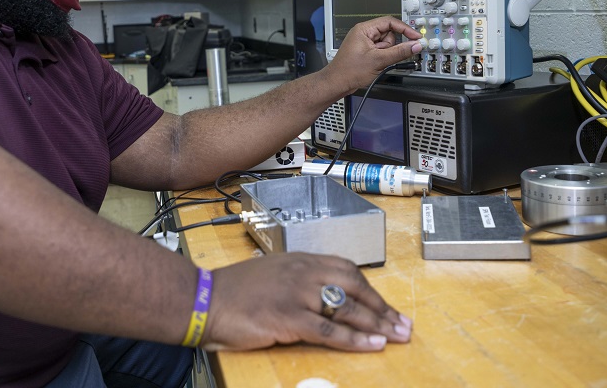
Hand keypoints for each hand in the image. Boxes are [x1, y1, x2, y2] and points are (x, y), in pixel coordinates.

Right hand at [203, 252, 411, 351]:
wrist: (203, 299)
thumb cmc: (234, 291)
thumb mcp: (273, 274)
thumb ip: (299, 281)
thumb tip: (324, 298)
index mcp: (301, 260)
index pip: (348, 270)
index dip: (371, 290)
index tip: (388, 307)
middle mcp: (303, 272)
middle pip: (355, 287)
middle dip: (382, 308)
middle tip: (403, 325)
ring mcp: (296, 294)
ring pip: (347, 308)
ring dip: (377, 324)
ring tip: (397, 337)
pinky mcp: (288, 317)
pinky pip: (329, 330)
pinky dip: (354, 339)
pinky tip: (372, 346)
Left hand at [325, 16, 421, 93]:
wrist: (337, 83)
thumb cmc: (349, 71)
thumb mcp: (379, 60)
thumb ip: (399, 52)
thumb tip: (415, 45)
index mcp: (364, 29)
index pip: (390, 22)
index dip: (405, 29)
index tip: (416, 37)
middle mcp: (364, 33)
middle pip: (389, 34)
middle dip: (391, 46)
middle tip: (384, 57)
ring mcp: (365, 42)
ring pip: (387, 44)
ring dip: (387, 53)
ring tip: (376, 62)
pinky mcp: (366, 51)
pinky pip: (382, 51)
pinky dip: (383, 57)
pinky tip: (376, 65)